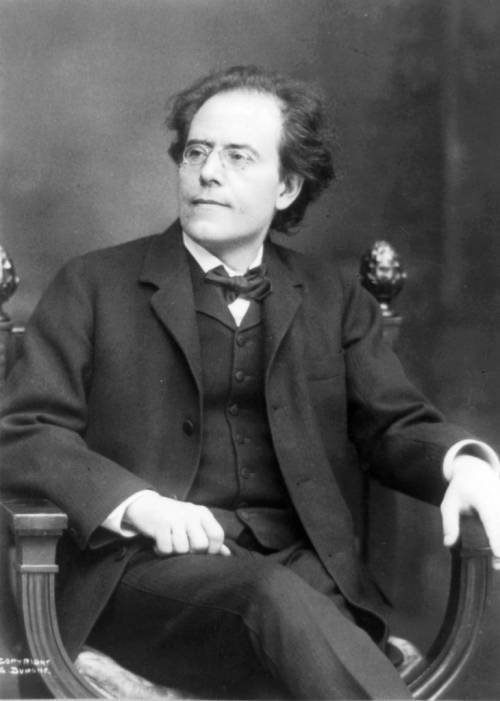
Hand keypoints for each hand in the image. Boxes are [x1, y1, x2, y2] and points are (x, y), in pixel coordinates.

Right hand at [124, 492, 230, 556]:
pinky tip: (158, 544)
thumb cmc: (175, 518)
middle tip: (184, 549)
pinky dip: (161, 551)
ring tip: (170, 544)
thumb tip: (227, 554)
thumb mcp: (194, 523)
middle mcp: (191, 514)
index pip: (217, 535)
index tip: (204, 554)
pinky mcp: (160, 524)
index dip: (214, 550)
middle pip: (201, 545)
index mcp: (202, 513)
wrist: (146, 505)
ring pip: (182, 549)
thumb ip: (210, 537)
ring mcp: (175, 518)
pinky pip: (166, 549)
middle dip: (192, 553)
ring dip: (174, 552)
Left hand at [441, 455, 499, 569]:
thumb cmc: (460, 491)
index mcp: (480, 497)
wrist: (475, 472)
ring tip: (497, 562)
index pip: (490, 519)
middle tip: (496, 565)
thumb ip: (449, 523)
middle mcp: (497, 499)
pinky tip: (498, 551)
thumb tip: (448, 544)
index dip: (495, 537)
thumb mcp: (448, 503)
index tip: (499, 553)